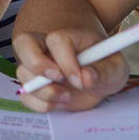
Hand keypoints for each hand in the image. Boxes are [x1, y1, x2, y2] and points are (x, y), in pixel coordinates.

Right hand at [14, 28, 128, 112]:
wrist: (97, 75)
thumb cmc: (104, 65)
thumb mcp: (115, 67)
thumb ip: (105, 71)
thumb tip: (86, 78)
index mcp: (68, 36)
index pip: (57, 40)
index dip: (67, 61)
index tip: (80, 80)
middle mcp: (46, 47)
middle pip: (24, 43)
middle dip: (37, 65)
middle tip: (58, 81)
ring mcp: (37, 65)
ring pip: (23, 72)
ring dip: (43, 91)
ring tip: (66, 97)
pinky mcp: (34, 85)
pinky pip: (24, 94)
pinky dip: (38, 104)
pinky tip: (58, 104)